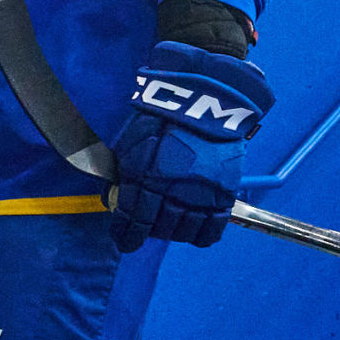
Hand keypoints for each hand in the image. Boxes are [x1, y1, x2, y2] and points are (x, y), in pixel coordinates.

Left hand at [107, 42, 274, 251]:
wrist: (204, 99)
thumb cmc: (160, 117)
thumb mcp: (131, 143)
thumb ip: (124, 173)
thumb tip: (115, 198)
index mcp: (145, 178)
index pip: (133, 220)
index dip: (127, 235)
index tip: (124, 240)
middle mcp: (172, 192)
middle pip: (158, 228)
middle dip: (149, 231)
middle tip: (147, 226)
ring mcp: (200, 194)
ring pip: (184, 231)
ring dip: (173, 233)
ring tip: (170, 226)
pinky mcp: (224, 193)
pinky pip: (214, 226)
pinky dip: (202, 235)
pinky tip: (194, 232)